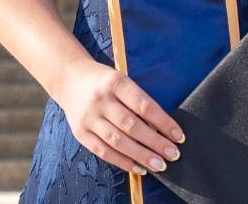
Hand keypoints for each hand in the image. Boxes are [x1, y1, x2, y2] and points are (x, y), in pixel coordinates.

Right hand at [56, 59, 184, 176]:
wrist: (70, 79)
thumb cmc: (104, 81)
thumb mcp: (121, 80)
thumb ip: (137, 101)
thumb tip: (160, 129)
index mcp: (115, 82)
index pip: (144, 105)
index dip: (163, 122)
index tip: (178, 135)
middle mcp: (101, 100)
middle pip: (132, 125)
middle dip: (155, 143)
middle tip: (173, 154)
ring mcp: (89, 118)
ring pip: (118, 141)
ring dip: (141, 155)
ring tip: (159, 165)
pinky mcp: (81, 133)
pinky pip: (104, 151)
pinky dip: (123, 162)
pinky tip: (138, 168)